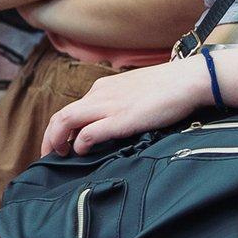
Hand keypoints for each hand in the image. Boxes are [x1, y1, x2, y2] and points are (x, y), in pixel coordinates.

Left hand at [42, 57, 205, 155]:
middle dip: (50, 138)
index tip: (60, 145)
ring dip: (56, 141)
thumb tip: (113, 125)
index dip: (60, 129)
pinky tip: (82, 153)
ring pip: (66, 121)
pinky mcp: (120, 119)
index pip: (71, 109)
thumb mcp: (135, 93)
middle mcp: (100, 94)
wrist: (187, 80)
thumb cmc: (168, 88)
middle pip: (61, 116)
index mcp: (103, 87)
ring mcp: (109, 106)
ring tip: (58, 157)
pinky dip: (79, 144)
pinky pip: (87, 133)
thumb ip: (120, 105)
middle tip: (49, 156)